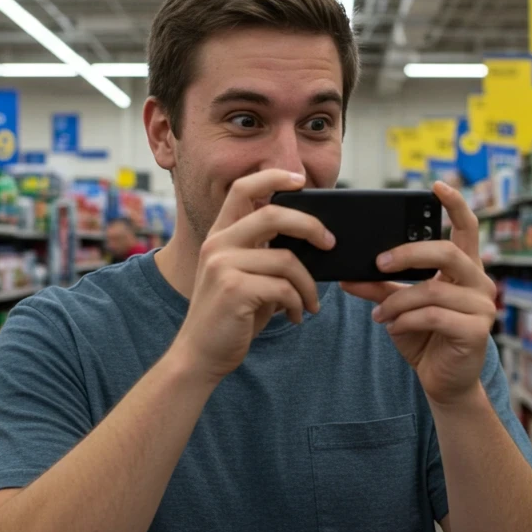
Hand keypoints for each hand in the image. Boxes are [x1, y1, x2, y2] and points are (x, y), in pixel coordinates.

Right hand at [171, 169, 332, 383]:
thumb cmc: (230, 317)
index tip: (301, 180)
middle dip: (310, 226)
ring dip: (308, 284)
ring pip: (286, 260)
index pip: (243, 189)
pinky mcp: (233, 289)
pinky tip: (295, 316)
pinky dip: (298, 303)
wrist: (200, 355)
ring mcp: (223, 265)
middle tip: (330, 243)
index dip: (273, 177)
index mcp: (220, 236)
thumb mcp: (246, 278)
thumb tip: (311, 242)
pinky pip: (283, 288)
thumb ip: (265, 255)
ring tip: (310, 302)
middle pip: (273, 215)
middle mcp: (218, 244)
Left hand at [341, 181, 495, 404]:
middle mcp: (478, 282)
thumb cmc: (425, 339)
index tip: (437, 185)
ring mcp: (482, 306)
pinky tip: (392, 327)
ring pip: (433, 289)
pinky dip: (406, 320)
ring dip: (397, 300)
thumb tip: (348, 275)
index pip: (467, 227)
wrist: (444, 383)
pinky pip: (434, 315)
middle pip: (446, 251)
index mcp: (464, 269)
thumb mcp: (399, 308)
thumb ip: (380, 288)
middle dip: (407, 254)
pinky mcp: (476, 330)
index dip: (455, 203)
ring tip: (378, 314)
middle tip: (378, 262)